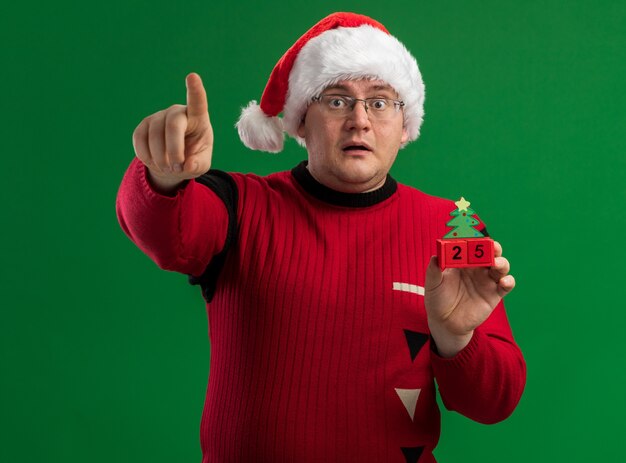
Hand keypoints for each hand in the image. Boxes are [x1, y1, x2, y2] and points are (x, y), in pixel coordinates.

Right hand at [132, 73, 213, 192]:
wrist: (173, 163)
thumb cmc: (193, 159)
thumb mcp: (201, 165)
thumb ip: (197, 164)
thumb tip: (188, 165)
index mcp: (198, 118)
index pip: (197, 101)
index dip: (195, 89)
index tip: (192, 76)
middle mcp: (178, 112)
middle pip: (173, 125)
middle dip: (174, 150)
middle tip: (177, 168)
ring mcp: (159, 116)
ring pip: (154, 135)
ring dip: (160, 158)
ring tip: (168, 169)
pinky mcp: (143, 125)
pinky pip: (139, 139)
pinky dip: (146, 156)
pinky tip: (154, 162)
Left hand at [424, 241, 514, 356]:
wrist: (445, 322)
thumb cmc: (437, 299)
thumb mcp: (433, 285)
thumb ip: (434, 271)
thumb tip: (435, 257)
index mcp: (462, 261)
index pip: (471, 246)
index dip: (473, 241)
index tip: (472, 240)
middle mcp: (476, 268)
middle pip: (489, 252)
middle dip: (492, 247)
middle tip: (491, 246)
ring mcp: (487, 280)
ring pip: (500, 266)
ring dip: (501, 262)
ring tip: (495, 263)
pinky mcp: (494, 294)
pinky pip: (506, 285)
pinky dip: (509, 281)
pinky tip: (504, 282)